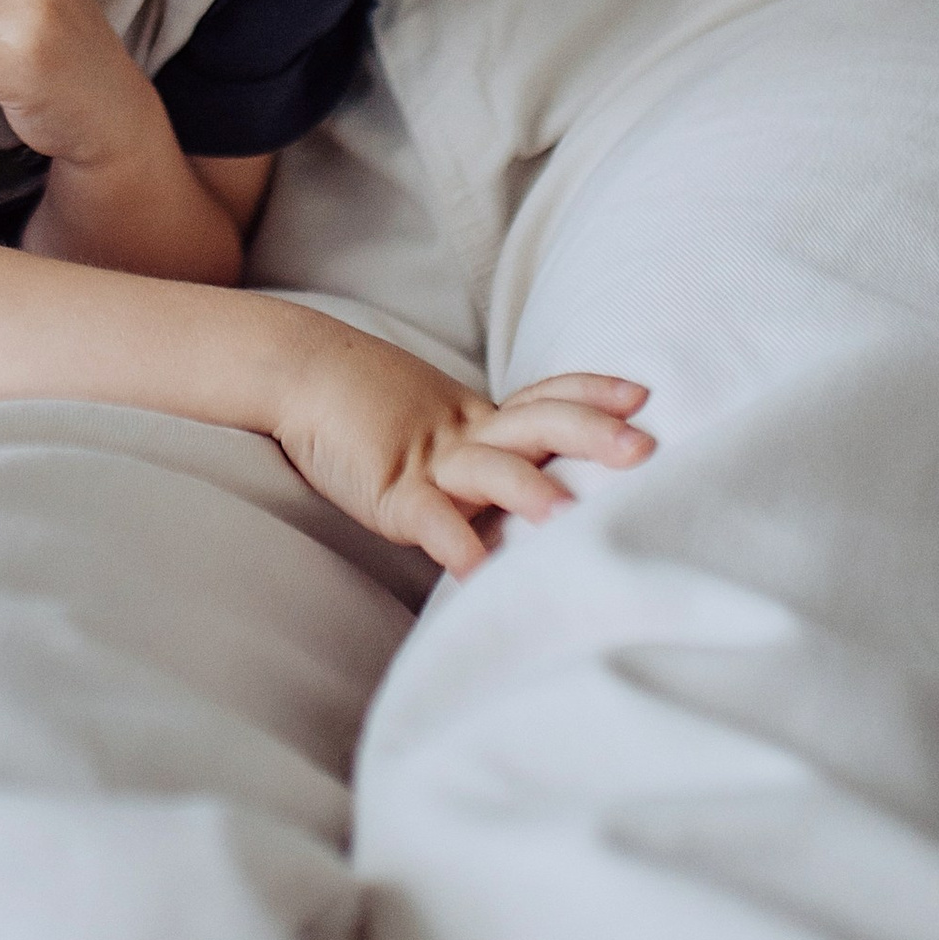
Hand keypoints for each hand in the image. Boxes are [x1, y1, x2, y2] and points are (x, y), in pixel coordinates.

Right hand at [267, 316, 651, 571]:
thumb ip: (483, 450)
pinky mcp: (389, 490)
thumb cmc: (363, 405)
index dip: (592, 394)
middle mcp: (465, 435)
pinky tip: (475, 568)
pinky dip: (453, 540)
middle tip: (642, 447)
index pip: (546, 399)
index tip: (641, 395)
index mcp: (480, 419)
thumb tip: (541, 485)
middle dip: (592, 435)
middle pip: (539, 425)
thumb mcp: (435, 426)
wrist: (296, 371)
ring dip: (531, 489)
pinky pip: (427, 517)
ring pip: (491, 469)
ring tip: (567, 515)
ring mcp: (428, 462)